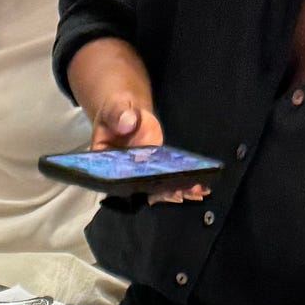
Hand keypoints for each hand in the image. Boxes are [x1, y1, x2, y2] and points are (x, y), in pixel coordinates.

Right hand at [87, 96, 207, 203]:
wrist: (127, 112)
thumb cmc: (115, 113)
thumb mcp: (114, 109)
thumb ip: (118, 115)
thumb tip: (128, 123)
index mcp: (105, 167)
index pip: (115, 182)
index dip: (131, 189)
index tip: (148, 191)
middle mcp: (123, 176)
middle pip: (140, 190)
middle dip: (160, 193)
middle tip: (177, 194)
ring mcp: (140, 175)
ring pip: (156, 188)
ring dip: (175, 191)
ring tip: (195, 192)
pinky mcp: (156, 170)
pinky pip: (167, 179)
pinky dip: (182, 184)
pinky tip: (199, 187)